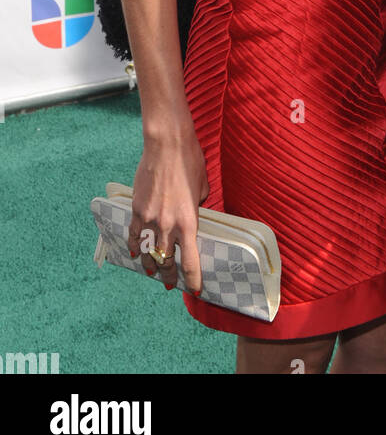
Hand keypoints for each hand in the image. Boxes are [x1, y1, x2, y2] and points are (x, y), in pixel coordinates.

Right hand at [128, 130, 208, 294]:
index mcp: (189, 222)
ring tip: (152, 273)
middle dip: (170, 276)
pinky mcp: (137, 210)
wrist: (167, 146)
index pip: (190, 261)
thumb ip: (198, 206)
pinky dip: (135, 246)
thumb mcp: (202, 187)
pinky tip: (136, 253)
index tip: (196, 288)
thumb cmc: (190, 161)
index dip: (193, 278)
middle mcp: (169, 226)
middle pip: (167, 261)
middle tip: (171, 284)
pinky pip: (135, 235)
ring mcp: (150, 219)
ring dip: (151, 265)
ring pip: (149, 252)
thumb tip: (194, 213)